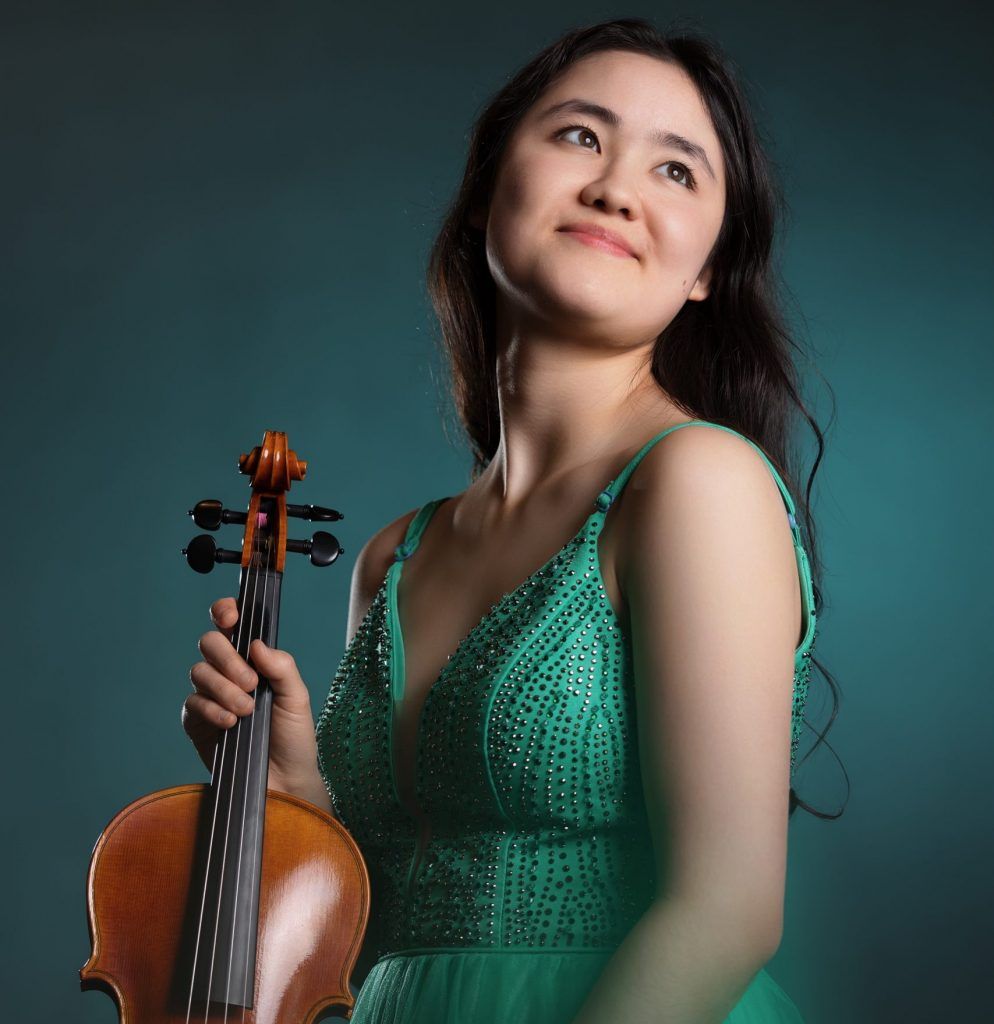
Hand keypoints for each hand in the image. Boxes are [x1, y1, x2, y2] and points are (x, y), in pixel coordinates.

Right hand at [182, 597, 320, 791]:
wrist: (285, 779)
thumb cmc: (294, 736)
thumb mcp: (297, 697)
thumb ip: (282, 667)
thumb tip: (257, 644)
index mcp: (253, 659)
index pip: (231, 624)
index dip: (225, 612)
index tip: (230, 617)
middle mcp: (228, 672)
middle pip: (210, 643)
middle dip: (227, 658)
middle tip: (251, 683)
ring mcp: (210, 695)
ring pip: (199, 672)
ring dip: (224, 689)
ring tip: (247, 710)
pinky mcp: (197, 722)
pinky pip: (192, 704)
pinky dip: (212, 710)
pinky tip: (231, 723)